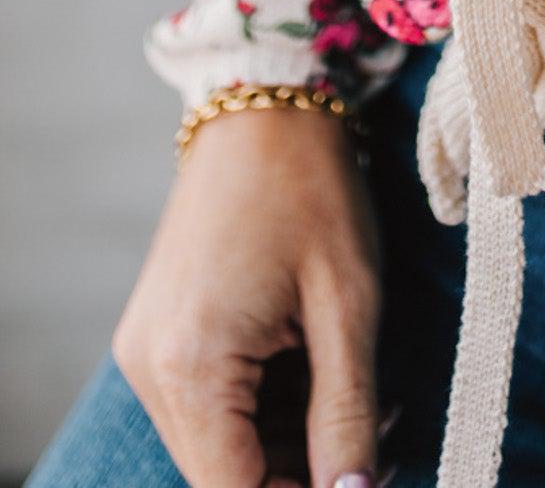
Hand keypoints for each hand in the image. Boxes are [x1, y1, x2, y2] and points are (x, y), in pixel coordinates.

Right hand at [113, 104, 381, 487]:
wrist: (264, 104)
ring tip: (367, 393)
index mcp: (192, 366)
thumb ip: (348, 415)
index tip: (364, 480)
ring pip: (223, 442)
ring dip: (293, 436)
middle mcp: (152, 368)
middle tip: (385, 428)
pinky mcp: (161, 333)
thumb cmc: (312, 190)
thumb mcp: (348, 307)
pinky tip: (320, 366)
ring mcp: (148, 350)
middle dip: (306, 468)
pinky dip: (268, 403)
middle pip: (227, 473)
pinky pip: (213, 402)